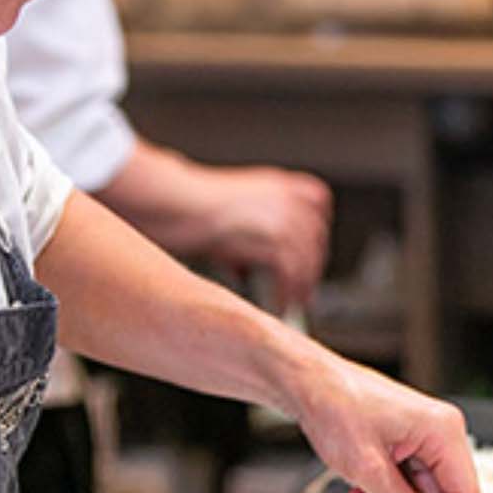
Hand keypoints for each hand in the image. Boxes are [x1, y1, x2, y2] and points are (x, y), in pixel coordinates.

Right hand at [191, 166, 332, 312]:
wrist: (173, 202)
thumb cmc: (193, 207)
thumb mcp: (236, 205)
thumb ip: (256, 227)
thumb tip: (262, 263)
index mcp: (282, 184)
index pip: (319, 210)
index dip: (314, 239)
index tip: (309, 260)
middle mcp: (289, 199)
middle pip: (316, 241)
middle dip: (310, 270)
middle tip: (302, 293)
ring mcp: (284, 218)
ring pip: (306, 261)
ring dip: (300, 288)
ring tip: (289, 306)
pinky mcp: (272, 239)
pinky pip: (291, 274)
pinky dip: (286, 295)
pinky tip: (278, 308)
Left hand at [290, 355, 478, 492]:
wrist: (310, 385)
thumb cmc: (335, 407)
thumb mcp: (366, 468)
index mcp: (442, 430)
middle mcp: (440, 431)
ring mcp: (424, 435)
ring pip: (424, 492)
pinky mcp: (408, 440)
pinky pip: (410, 480)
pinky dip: (387, 492)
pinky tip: (362, 488)